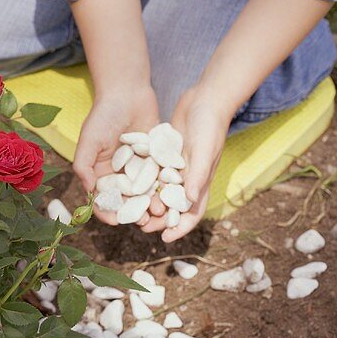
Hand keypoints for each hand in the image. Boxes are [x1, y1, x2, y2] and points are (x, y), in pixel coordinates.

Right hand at [73, 84, 159, 225]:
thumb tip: (88, 190)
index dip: (107, 212)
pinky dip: (165, 188)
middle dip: (134, 213)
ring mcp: (138, 168)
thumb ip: (83, 165)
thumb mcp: (89, 139)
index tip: (116, 221)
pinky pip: (160, 177)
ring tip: (161, 211)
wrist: (127, 91)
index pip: (102, 200)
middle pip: (126, 201)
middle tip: (145, 221)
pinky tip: (172, 196)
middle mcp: (119, 174)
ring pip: (146, 193)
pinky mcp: (155, 159)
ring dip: (152, 204)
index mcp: (100, 173)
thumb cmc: (103, 114)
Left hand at [140, 85, 231, 242]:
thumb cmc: (210, 125)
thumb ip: (198, 175)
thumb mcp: (204, 150)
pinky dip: (144, 181)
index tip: (165, 238)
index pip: (192, 212)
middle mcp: (189, 178)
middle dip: (159, 219)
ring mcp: (177, 167)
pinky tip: (126, 185)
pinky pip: (154, 172)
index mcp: (201, 182)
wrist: (205, 99)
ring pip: (161, 191)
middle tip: (141, 226)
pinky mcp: (166, 155)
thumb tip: (190, 200)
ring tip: (131, 211)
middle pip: (173, 206)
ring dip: (148, 202)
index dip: (180, 228)